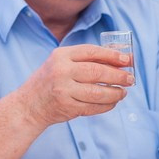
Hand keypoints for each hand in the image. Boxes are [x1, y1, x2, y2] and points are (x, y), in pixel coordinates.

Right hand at [15, 45, 132, 129]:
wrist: (28, 105)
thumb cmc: (49, 81)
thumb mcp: (60, 63)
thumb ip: (84, 60)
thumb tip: (118, 60)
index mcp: (61, 56)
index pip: (91, 52)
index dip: (112, 55)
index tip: (127, 60)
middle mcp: (61, 71)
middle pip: (97, 72)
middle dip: (118, 75)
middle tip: (130, 78)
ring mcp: (63, 90)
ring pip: (97, 92)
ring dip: (115, 93)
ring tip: (123, 92)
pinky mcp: (67, 107)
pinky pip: (93, 107)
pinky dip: (106, 105)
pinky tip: (112, 103)